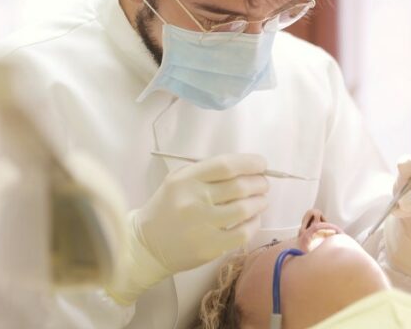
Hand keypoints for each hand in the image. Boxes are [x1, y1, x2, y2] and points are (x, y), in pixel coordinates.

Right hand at [106, 154, 268, 304]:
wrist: (147, 244)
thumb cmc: (166, 207)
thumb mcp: (177, 181)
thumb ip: (206, 172)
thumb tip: (245, 169)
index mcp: (186, 180)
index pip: (226, 166)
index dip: (250, 163)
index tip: (262, 164)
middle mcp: (194, 200)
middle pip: (239, 186)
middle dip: (259, 182)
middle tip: (263, 184)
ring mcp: (203, 225)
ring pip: (245, 209)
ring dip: (260, 202)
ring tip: (261, 200)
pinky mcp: (210, 247)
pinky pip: (243, 233)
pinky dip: (254, 223)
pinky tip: (253, 218)